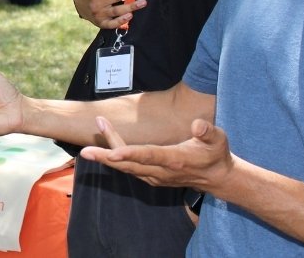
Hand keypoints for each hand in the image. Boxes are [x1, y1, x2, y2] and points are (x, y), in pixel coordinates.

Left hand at [79, 116, 234, 192]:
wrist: (217, 178)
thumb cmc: (216, 154)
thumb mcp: (219, 139)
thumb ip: (208, 132)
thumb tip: (198, 125)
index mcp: (176, 160)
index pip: (149, 156)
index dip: (130, 154)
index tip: (112, 153)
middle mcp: (162, 171)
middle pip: (129, 164)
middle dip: (106, 158)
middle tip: (85, 151)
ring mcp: (155, 176)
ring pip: (126, 167)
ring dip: (106, 156)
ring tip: (87, 147)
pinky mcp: (151, 177)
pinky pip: (128, 169)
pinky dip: (114, 160)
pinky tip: (102, 149)